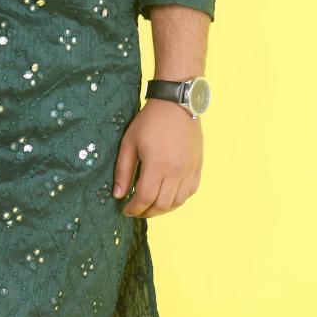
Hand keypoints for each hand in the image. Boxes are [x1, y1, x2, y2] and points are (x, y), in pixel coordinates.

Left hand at [112, 99, 202, 216]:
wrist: (176, 104)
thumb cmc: (149, 121)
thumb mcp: (129, 143)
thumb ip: (123, 171)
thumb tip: (118, 195)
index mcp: (157, 165)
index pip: (145, 198)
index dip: (134, 209)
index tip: (126, 210)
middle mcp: (176, 171)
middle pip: (162, 204)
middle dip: (147, 212)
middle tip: (137, 211)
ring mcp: (189, 169)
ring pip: (178, 201)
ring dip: (163, 209)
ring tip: (151, 206)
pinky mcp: (198, 166)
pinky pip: (191, 191)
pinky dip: (179, 199)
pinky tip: (168, 196)